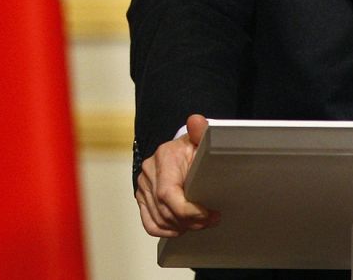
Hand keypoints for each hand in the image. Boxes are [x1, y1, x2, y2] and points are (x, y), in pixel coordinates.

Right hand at [135, 114, 218, 236]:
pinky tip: (181, 228)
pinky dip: (166, 230)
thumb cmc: (192, 149)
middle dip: (190, 221)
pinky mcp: (142, 196)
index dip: (188, 211)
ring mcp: (143, 185)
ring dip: (181, 227)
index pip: (168, 193)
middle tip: (210, 220)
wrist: (181, 150)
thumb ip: (202, 132)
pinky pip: (149, 222)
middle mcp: (149, 171)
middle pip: (165, 210)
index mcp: (163, 158)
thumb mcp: (202, 141)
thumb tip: (196, 122)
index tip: (208, 214)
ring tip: (200, 222)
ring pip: (159, 219)